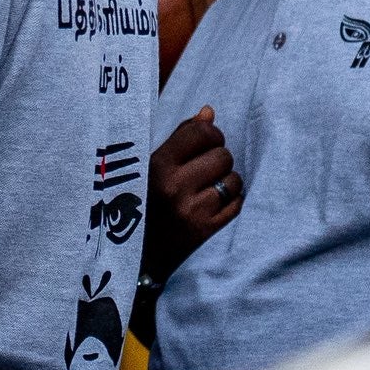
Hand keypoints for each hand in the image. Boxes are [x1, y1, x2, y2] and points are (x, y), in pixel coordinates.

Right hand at [148, 108, 238, 275]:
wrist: (133, 257)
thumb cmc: (139, 204)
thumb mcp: (148, 167)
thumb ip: (180, 138)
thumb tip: (208, 112)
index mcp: (157, 167)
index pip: (201, 132)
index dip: (210, 134)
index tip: (205, 143)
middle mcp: (175, 187)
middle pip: (222, 155)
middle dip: (218, 159)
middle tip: (203, 170)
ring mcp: (192, 211)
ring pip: (233, 179)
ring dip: (226, 181)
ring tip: (208, 188)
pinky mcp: (205, 231)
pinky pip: (236, 203)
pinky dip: (230, 200)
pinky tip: (213, 204)